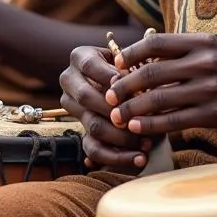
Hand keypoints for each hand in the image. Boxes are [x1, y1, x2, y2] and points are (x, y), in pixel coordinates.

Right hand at [60, 44, 154, 172]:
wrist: (126, 84)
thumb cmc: (134, 67)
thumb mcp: (133, 61)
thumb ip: (133, 68)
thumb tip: (134, 84)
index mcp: (80, 57)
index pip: (90, 66)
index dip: (110, 76)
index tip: (134, 86)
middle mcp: (69, 80)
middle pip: (87, 97)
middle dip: (117, 110)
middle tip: (141, 118)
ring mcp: (72, 107)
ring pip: (92, 125)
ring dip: (121, 137)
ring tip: (147, 144)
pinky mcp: (79, 130)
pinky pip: (92, 148)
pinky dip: (117, 156)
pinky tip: (139, 159)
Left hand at [106, 32, 216, 135]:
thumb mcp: (213, 49)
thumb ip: (183, 51)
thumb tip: (143, 57)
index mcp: (201, 42)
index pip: (155, 42)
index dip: (130, 54)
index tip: (114, 65)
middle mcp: (203, 62)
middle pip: (150, 72)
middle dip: (123, 86)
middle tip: (107, 96)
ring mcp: (208, 88)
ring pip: (158, 99)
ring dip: (131, 110)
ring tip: (116, 117)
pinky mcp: (213, 113)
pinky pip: (173, 120)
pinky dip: (151, 125)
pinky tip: (136, 128)